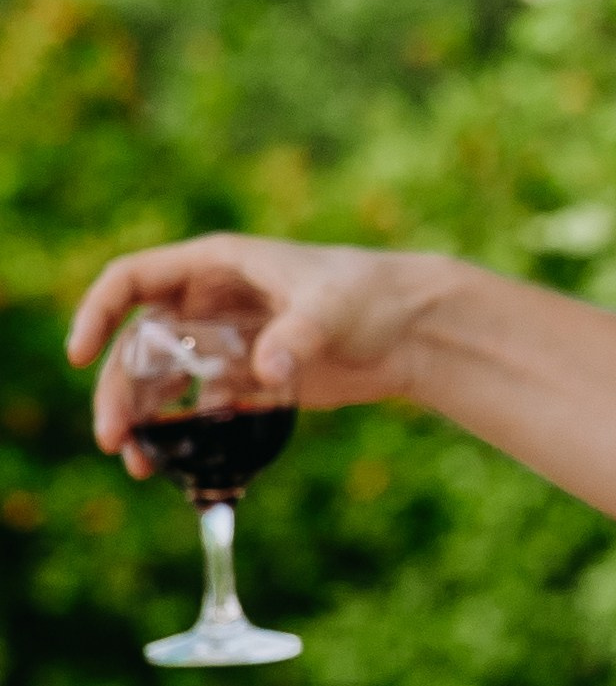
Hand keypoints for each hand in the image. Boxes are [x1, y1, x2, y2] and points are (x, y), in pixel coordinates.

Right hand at [68, 236, 440, 474]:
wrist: (417, 329)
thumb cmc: (375, 295)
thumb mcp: (334, 308)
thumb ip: (297, 336)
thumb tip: (266, 372)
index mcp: (219, 265)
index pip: (133, 277)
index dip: (97, 311)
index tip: (78, 355)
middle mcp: (212, 301)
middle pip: (138, 341)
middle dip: (116, 387)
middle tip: (113, 436)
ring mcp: (227, 341)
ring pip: (160, 379)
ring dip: (140, 418)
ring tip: (137, 464)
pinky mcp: (248, 377)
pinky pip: (195, 406)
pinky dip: (178, 435)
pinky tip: (172, 471)